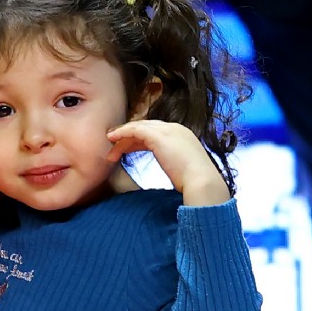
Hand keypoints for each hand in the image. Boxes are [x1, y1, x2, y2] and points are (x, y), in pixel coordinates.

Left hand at [107, 117, 229, 206]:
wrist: (201, 181)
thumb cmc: (194, 182)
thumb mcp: (184, 169)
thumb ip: (176, 164)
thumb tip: (171, 171)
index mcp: (182, 135)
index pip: (156, 132)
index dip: (140, 139)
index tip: (127, 149)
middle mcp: (175, 128)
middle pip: (146, 128)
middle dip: (129, 137)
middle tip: (114, 148)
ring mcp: (167, 130)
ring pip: (138, 128)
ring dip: (122, 137)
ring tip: (110, 149)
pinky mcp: (158, 136)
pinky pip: (135, 130)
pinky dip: (122, 134)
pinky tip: (112, 141)